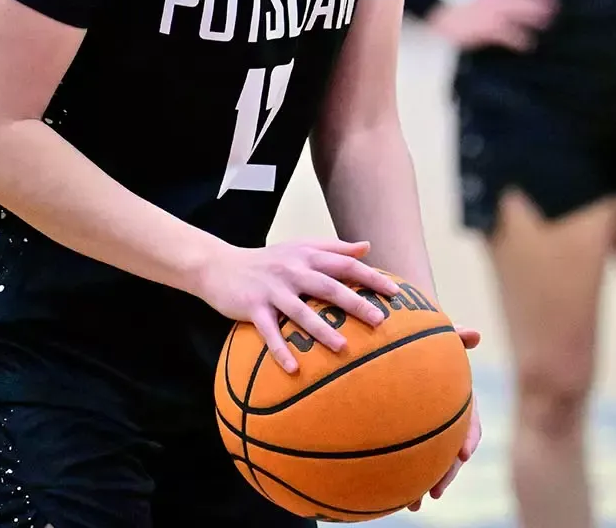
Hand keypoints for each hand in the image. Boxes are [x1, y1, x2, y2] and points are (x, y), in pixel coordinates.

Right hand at [191, 239, 404, 374]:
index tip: (395, 293)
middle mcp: (293, 271)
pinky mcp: (253, 307)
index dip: (371, 277)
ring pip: (301, 311)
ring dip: (322, 330)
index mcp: (307, 256)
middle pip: (329, 286)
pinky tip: (295, 369)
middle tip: (379, 321)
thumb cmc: (268, 261)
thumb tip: (367, 247)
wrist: (220, 266)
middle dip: (355, 303)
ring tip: (343, 348)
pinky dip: (281, 350)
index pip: (345, 264)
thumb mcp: (300, 248)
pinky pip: (269, 332)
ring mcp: (273, 289)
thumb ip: (334, 247)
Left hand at [406, 327, 482, 510]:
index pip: (470, 420)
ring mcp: (426, 427)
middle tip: (436, 491)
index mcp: (458, 398)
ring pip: (431, 460)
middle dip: (445, 474)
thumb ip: (452, 336)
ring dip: (424, 484)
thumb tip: (476, 333)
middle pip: (451, 451)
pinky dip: (401, 477)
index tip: (463, 454)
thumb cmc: (421, 339)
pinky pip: (406, 458)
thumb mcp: (437, 335)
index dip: (469, 438)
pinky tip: (388, 493)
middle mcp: (446, 416)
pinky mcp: (404, 434)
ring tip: (413, 504)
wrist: (399, 346)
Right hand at [429, 0, 557, 51]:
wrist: (435, 20)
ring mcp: (489, 12)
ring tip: (547, 21)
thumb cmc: (448, 11)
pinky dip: (519, 39)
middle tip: (554, 3)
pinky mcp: (486, 29)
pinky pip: (507, 34)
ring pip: (517, 10)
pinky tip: (527, 45)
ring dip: (534, 15)